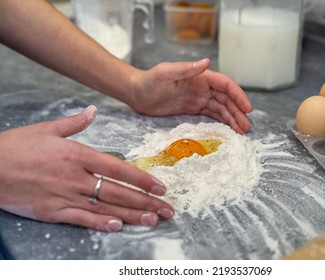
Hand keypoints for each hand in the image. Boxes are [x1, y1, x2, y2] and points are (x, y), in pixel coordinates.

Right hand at [0, 106, 173, 230]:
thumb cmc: (17, 146)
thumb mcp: (46, 129)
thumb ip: (75, 122)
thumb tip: (94, 111)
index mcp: (78, 155)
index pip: (118, 168)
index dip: (142, 179)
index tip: (160, 186)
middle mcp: (76, 177)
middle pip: (118, 191)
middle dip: (146, 201)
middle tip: (167, 208)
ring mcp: (65, 196)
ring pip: (105, 207)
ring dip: (131, 214)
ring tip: (153, 219)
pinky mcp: (52, 211)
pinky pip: (81, 219)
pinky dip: (100, 224)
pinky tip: (118, 226)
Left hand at [126, 58, 252, 133]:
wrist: (137, 93)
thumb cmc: (149, 81)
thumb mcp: (165, 73)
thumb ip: (185, 68)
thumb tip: (207, 62)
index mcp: (200, 76)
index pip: (225, 85)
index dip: (238, 95)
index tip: (247, 108)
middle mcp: (202, 87)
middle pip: (226, 99)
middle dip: (238, 111)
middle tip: (246, 126)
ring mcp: (198, 98)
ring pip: (221, 108)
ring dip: (232, 118)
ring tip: (242, 131)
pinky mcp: (193, 109)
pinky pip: (211, 114)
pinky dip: (222, 121)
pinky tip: (229, 129)